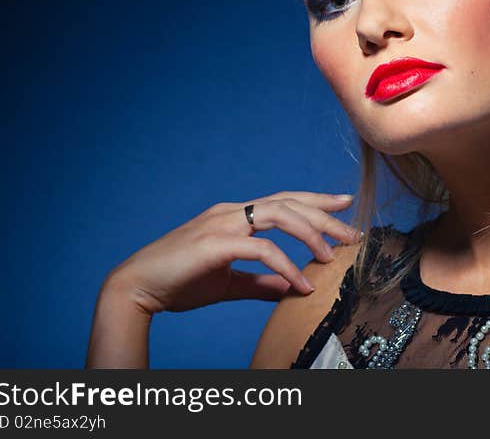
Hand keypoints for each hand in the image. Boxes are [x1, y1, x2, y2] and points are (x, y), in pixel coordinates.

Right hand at [103, 191, 360, 315]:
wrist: (136, 289)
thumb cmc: (179, 283)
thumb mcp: (229, 282)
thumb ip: (260, 281)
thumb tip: (290, 288)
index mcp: (235, 215)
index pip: (284, 200)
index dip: (316, 200)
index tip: (345, 205)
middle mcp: (231, 211)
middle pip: (289, 202)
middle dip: (325, 214)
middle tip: (354, 232)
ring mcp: (222, 223)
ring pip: (279, 215)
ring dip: (311, 233)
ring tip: (332, 255)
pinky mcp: (215, 243)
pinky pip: (262, 249)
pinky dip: (286, 265)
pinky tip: (302, 284)